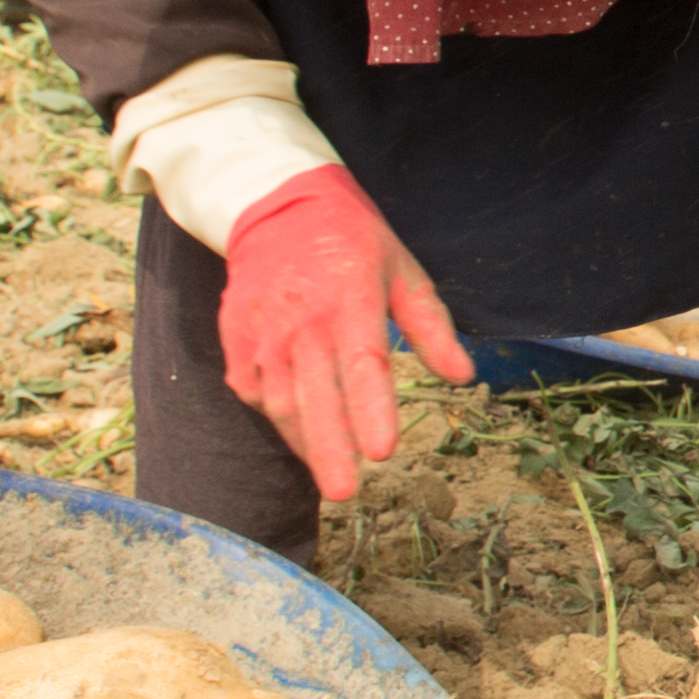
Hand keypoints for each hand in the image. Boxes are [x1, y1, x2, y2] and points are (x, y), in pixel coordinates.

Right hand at [216, 164, 468, 502]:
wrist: (275, 206)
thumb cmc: (352, 242)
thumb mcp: (402, 269)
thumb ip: (431, 324)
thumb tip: (462, 374)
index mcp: (349, 299)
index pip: (363, 365)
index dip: (370, 410)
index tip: (382, 451)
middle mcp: (300, 320)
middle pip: (314, 396)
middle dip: (328, 448)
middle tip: (343, 492)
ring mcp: (262, 332)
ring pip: (281, 401)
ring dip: (304, 443)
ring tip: (330, 475)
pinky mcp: (236, 339)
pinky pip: (255, 390)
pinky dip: (277, 417)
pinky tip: (301, 432)